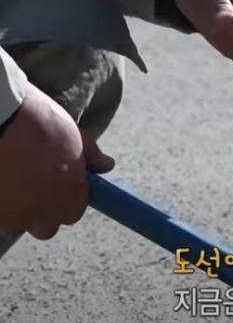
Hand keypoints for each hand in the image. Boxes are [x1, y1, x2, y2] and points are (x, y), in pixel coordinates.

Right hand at [0, 83, 113, 239]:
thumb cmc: (36, 122)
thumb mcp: (73, 133)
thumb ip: (91, 155)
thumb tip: (106, 165)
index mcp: (71, 195)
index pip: (74, 213)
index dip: (68, 200)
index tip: (60, 186)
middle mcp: (44, 213)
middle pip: (46, 226)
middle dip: (42, 210)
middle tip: (34, 182)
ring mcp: (14, 218)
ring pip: (17, 221)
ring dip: (17, 207)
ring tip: (12, 175)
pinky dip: (0, 202)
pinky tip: (0, 177)